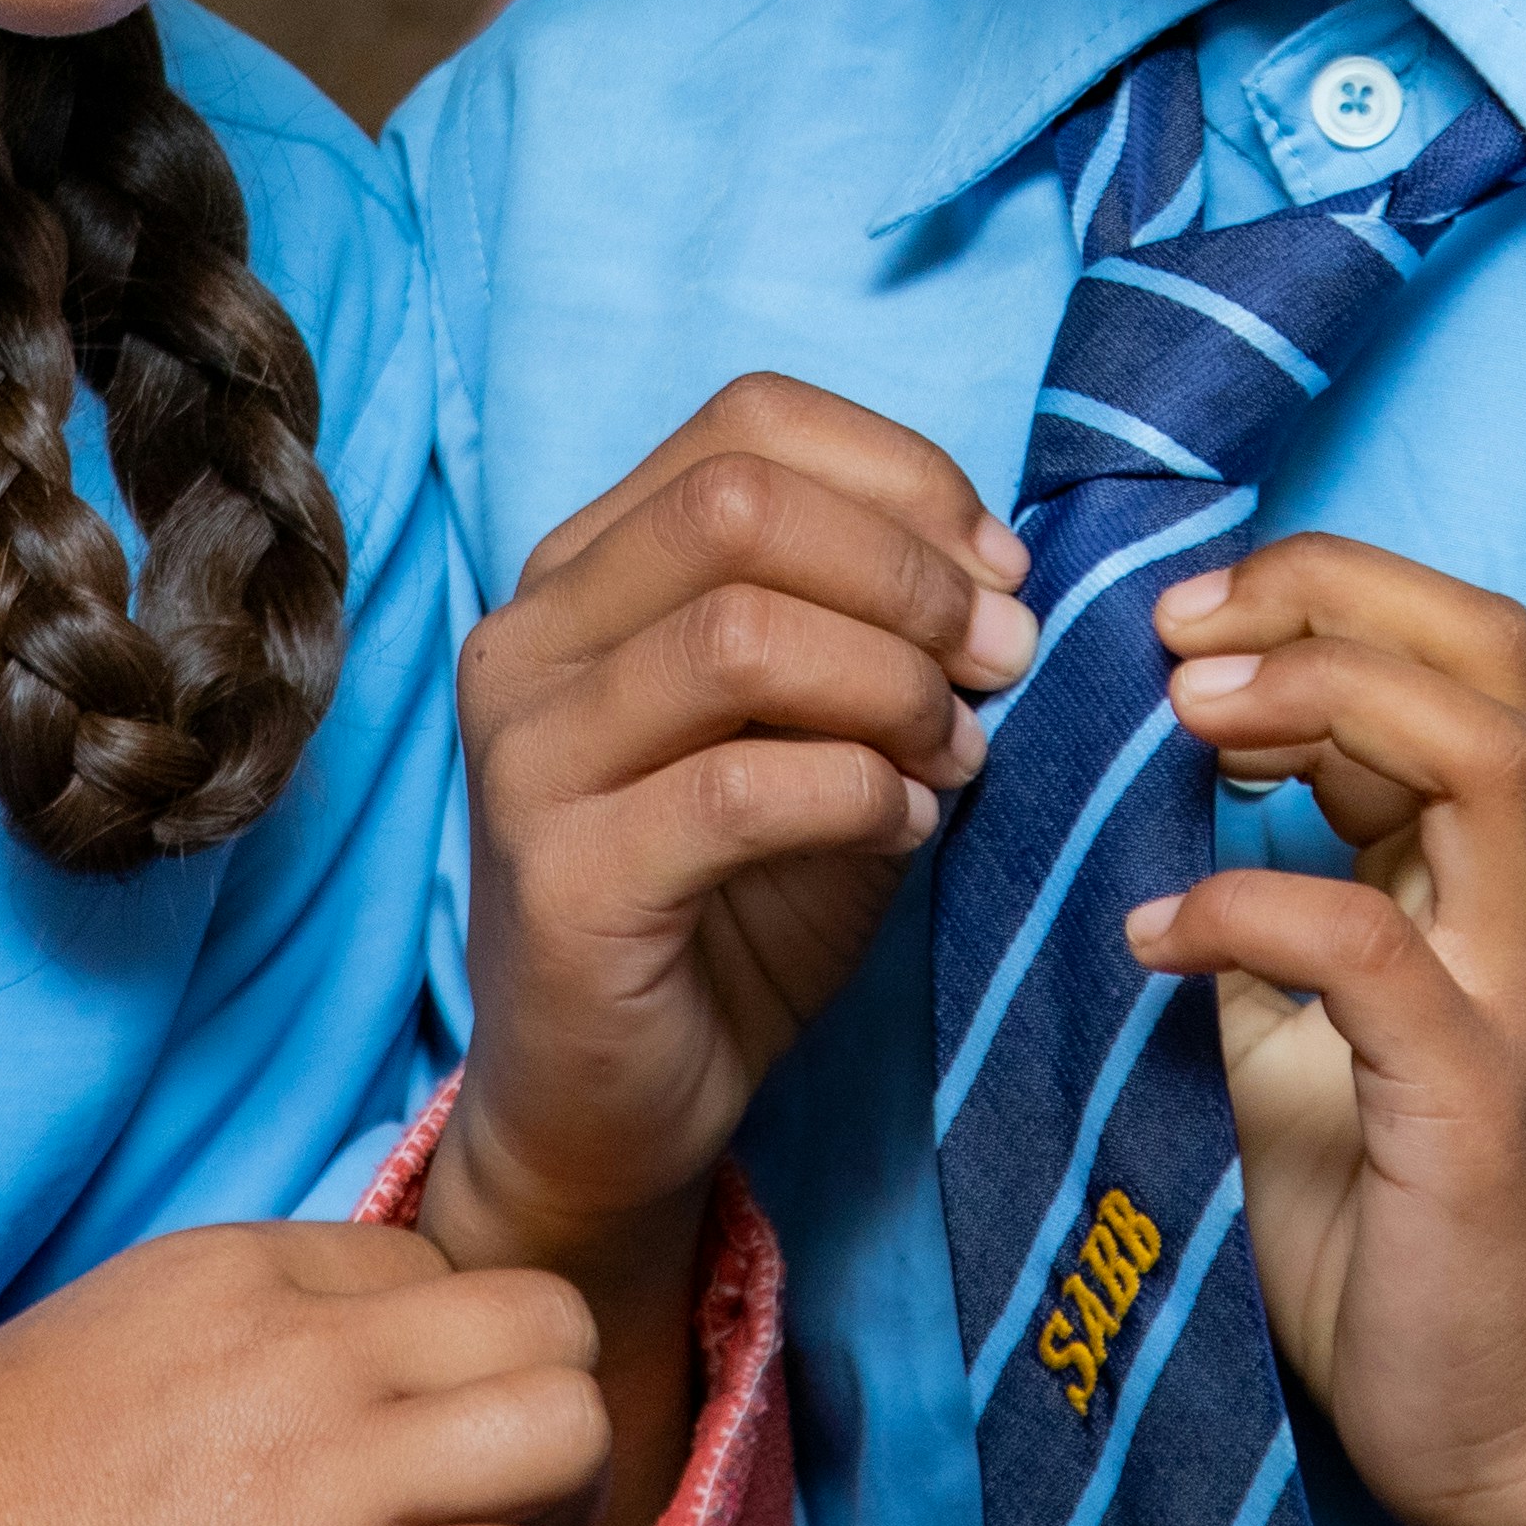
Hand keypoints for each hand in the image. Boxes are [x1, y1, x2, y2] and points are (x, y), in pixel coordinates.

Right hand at [0, 1220, 604, 1525]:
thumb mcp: (111, 1349)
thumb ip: (236, 1353)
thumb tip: (333, 1415)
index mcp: (238, 1264)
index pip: (441, 1271)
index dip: (454, 1369)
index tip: (422, 1451)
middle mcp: (301, 1341)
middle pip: (545, 1320)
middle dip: (550, 1417)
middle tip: (504, 1510)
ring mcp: (318, 1461)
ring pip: (571, 1424)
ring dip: (565, 1513)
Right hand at [432, 376, 1037, 1525]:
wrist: (615, 1104)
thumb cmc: (728, 901)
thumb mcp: (813, 732)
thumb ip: (872, 629)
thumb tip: (998, 568)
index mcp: (582, 570)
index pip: (745, 422)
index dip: (900, 472)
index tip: (998, 564)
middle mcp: (526, 639)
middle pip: (738, 501)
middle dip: (908, 570)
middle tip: (1002, 656)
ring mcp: (523, 756)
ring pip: (739, 631)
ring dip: (893, 681)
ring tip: (960, 749)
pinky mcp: (559, 878)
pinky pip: (739, 788)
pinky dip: (859, 790)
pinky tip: (909, 824)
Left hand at [1137, 539, 1525, 1525]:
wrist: (1513, 1436)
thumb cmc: (1390, 1240)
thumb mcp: (1287, 1043)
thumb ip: (1249, 923)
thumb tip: (1115, 811)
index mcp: (1469, 884)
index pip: (1447, 652)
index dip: (1314, 596)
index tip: (1169, 623)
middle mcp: (1513, 913)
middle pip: (1494, 654)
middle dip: (1328, 596)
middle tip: (1172, 632)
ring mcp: (1509, 996)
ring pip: (1482, 749)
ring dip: (1320, 695)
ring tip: (1181, 719)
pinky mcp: (1472, 1104)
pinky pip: (1372, 948)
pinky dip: (1251, 902)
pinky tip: (1152, 934)